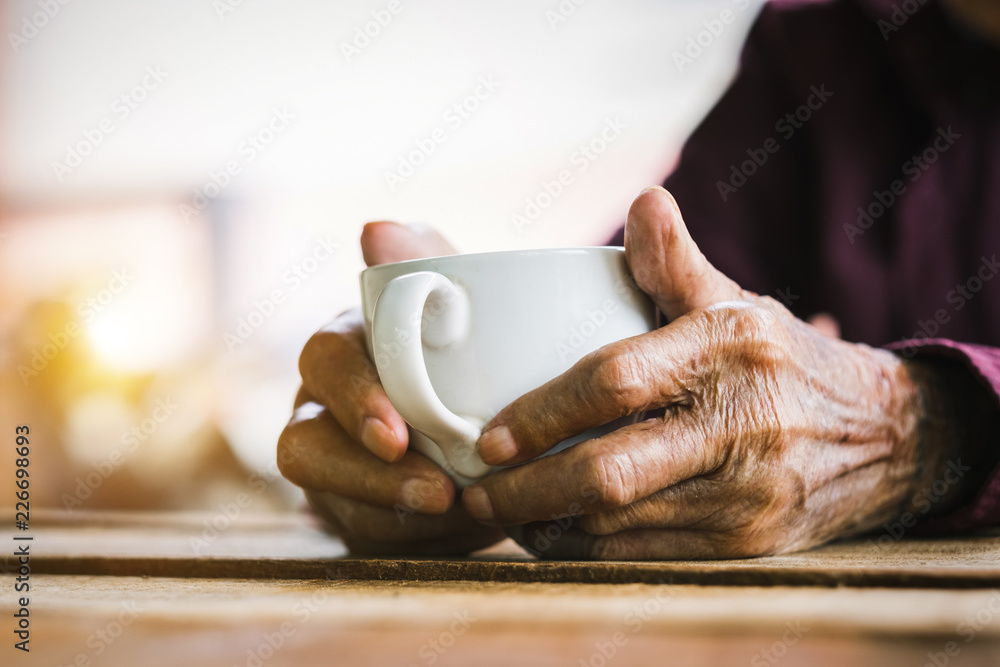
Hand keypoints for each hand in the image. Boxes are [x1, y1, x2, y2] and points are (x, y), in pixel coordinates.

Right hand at [278, 221, 504, 554]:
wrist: (503, 419)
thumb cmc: (476, 351)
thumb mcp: (466, 305)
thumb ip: (430, 264)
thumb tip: (375, 228)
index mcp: (351, 346)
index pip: (324, 358)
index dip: (353, 396)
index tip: (399, 433)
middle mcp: (326, 405)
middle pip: (304, 441)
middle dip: (362, 473)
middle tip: (435, 491)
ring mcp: (334, 465)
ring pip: (329, 498)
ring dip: (389, 512)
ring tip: (458, 517)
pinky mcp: (355, 513)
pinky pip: (364, 535)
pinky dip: (412, 538)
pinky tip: (462, 532)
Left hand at [459, 186, 969, 559]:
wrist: (882, 435)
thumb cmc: (779, 359)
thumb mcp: (735, 302)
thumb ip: (676, 262)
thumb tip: (643, 201)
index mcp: (726, 348)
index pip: (615, 381)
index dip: (542, 412)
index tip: (487, 436)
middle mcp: (739, 423)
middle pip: (610, 472)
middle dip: (528, 490)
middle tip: (478, 490)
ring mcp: (746, 492)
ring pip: (621, 525)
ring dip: (549, 525)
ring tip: (503, 512)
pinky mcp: (748, 542)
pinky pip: (648, 555)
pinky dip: (591, 549)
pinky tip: (558, 534)